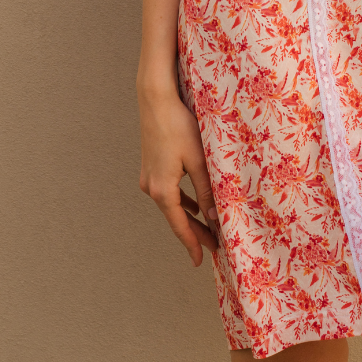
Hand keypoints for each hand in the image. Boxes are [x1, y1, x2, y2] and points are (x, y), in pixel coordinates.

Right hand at [138, 84, 218, 265]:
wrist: (155, 100)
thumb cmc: (178, 126)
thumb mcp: (198, 160)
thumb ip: (206, 190)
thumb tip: (212, 217)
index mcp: (162, 190)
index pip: (180, 226)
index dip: (192, 244)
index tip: (201, 261)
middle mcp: (151, 188)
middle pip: (175, 218)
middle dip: (194, 233)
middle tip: (212, 248)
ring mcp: (148, 177)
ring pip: (171, 206)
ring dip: (188, 218)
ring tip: (206, 230)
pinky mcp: (150, 167)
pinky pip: (168, 192)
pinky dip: (181, 202)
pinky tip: (192, 205)